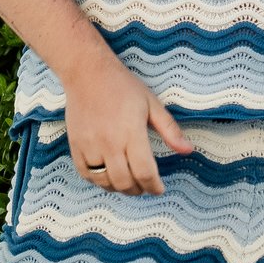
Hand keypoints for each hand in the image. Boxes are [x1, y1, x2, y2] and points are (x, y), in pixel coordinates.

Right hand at [64, 56, 188, 196]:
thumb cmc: (122, 86)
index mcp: (131, 132)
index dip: (154, 186)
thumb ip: (170, 130)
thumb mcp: (152, 104)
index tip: (159, 188)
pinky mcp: (75, 145)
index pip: (144, 172)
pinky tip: (108, 176)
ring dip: (119, 188)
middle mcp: (109, 142)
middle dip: (138, 190)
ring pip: (104, 181)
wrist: (87, 72)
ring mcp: (89, 145)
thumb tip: (188, 150)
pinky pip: (86, 174)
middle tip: (145, 187)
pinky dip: (98, 181)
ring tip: (128, 182)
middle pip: (124, 182)